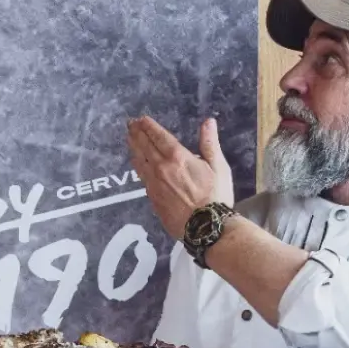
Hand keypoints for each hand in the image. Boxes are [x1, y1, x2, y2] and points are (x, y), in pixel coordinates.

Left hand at [127, 114, 234, 240]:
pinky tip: (136, 163)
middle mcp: (161, 168)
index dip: (149, 127)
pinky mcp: (152, 199)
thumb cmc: (216, 196)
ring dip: (134, 148)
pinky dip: (137, 166)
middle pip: (145, 147)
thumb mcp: (219, 167)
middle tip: (130, 125)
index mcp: (177, 157)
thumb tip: (208, 121)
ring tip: (129, 139)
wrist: (206, 228)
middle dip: (137, 134)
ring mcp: (154, 184)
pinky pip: (141, 178)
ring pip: (139, 161)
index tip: (141, 119)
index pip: (159, 137)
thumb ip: (209, 143)